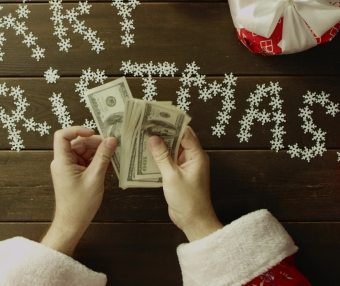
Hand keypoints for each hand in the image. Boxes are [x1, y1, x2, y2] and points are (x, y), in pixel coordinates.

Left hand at [41, 126, 117, 255]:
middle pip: (77, 143)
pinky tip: (108, 166)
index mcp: (62, 161)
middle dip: (94, 143)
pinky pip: (85, 161)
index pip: (62, 136)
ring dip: (97, 153)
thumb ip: (103, 157)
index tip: (93, 133)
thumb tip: (111, 140)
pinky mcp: (74, 174)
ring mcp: (68, 168)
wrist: (72, 223)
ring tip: (112, 158)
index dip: (77, 130)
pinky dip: (96, 161)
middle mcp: (62, 162)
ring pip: (83, 151)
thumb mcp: (95, 178)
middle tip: (110, 147)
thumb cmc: (80, 204)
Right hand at [148, 126, 222, 241]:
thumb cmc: (188, 200)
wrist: (193, 221)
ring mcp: (186, 167)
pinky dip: (159, 159)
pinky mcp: (179, 175)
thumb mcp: (172, 176)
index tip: (157, 118)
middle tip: (146, 127)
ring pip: (172, 151)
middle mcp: (192, 159)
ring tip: (143, 138)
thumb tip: (153, 138)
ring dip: (160, 146)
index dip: (172, 124)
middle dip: (163, 134)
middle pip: (178, 140)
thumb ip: (162, 157)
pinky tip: (146, 156)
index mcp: (196, 156)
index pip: (185, 133)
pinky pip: (169, 162)